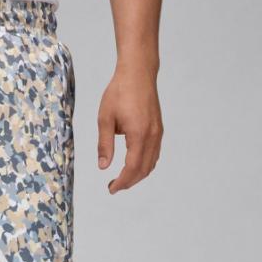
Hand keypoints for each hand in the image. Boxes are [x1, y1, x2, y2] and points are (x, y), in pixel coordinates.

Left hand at [97, 66, 162, 193]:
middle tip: (113, 186)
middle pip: (143, 169)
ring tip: (121, 178)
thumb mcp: (105, 119)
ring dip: (137, 175)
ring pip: (151, 163)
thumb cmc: (119, 92)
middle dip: (129, 182)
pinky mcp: (158, 129)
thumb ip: (104, 144)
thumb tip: (103, 167)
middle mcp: (152, 135)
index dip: (122, 182)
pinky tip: (132, 165)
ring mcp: (157, 132)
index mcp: (139, 134)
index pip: (132, 167)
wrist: (138, 72)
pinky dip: (144, 165)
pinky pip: (154, 154)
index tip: (111, 189)